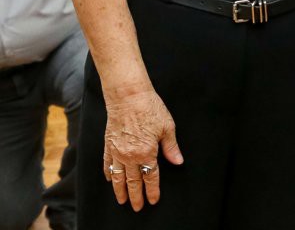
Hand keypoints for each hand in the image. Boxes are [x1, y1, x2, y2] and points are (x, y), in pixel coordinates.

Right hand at [102, 89, 183, 209]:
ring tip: (122, 200)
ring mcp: (117, 151)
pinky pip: (107, 164)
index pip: (151, 177)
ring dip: (120, 190)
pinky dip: (108, 174)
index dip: (153, 190)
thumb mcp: (167, 127)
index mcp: (147, 152)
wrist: (128, 96)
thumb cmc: (150, 108)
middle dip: (136, 196)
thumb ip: (171, 147)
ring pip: (118, 177)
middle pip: (133, 181)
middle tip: (137, 207)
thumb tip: (178, 161)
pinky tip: (110, 180)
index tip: (153, 200)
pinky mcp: (108, 145)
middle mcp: (130, 156)